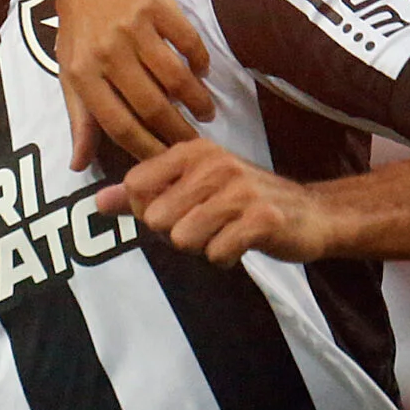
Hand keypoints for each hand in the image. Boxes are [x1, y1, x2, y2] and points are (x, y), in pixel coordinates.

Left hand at [52, 0, 211, 170]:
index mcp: (81, 73)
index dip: (146, 150)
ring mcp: (133, 27)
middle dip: (178, 133)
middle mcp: (106, 52)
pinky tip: (202, 72)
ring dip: (197, 101)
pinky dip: (200, 63)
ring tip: (206, 112)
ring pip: (176, 79)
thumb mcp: (69, 69)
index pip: (118, 125)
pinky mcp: (158, 5)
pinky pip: (189, 43)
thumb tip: (79, 165)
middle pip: (152, 106)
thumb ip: (79, 118)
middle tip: (195, 144)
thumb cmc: (78, 22)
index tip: (166, 163)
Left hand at [99, 140, 337, 267]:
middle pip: (155, 218)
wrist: (311, 214)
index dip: (147, 211)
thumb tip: (98, 202)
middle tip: (208, 225)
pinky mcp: (261, 219)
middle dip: (176, 233)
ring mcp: (239, 190)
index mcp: (191, 151)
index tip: (177, 211)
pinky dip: (225, 257)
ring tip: (225, 233)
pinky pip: (216, 253)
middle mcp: (213, 163)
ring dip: (202, 247)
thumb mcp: (193, 187)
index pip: (135, 186)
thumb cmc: (244, 201)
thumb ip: (143, 194)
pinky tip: (243, 244)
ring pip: (182, 238)